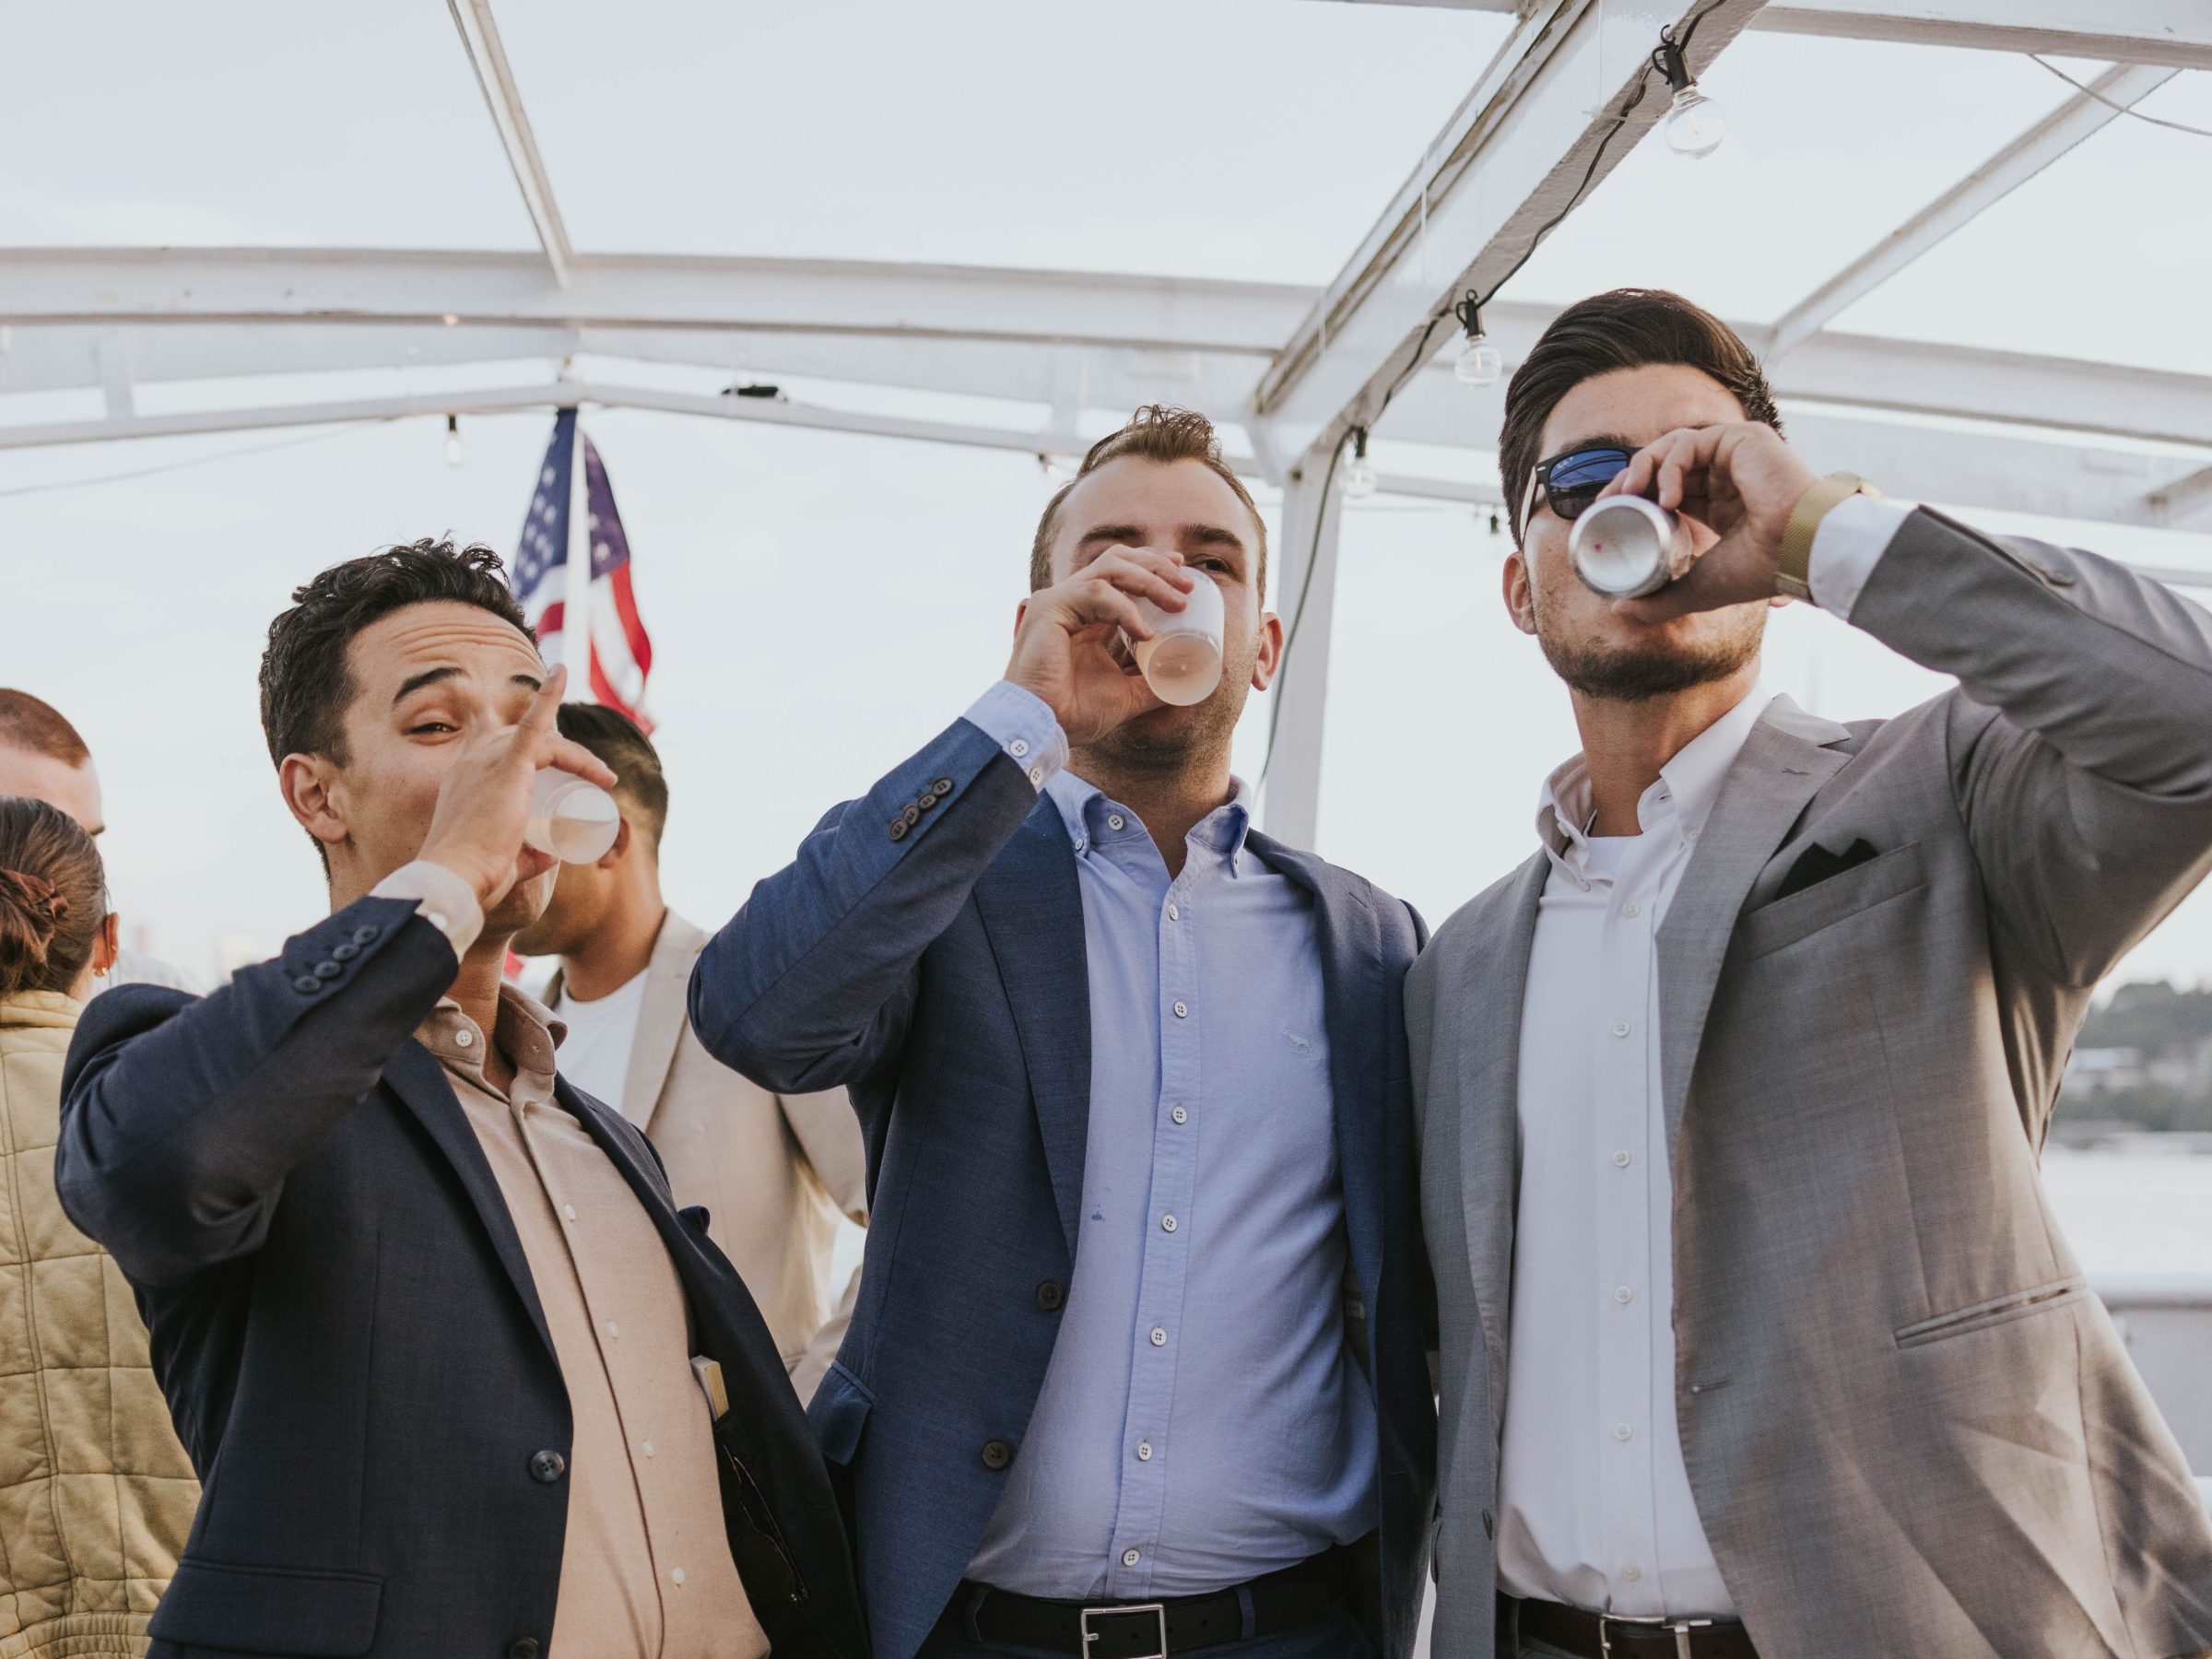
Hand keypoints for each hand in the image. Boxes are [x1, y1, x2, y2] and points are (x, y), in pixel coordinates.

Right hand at [416, 665, 619, 911]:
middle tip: (592, 779)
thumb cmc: (475, 875)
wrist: (457, 876)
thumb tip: (553, 854)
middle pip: (528, 740)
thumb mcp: (505, 860)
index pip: (497, 747)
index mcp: (464, 779)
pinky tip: (562, 670)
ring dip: (580, 757)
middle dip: (563, 754)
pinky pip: (533, 721)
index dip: (528, 748)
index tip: (554, 759)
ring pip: (546, 741)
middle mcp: (472, 761)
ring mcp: (488, 759)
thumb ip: (530, 857)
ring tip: (605, 778)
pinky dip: (548, 694)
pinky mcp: (508, 765)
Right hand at [1005, 546, 1192, 745]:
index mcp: (1086, 615)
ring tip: (1178, 603)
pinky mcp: (1050, 607)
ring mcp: (1059, 600)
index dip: (1152, 565)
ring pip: (1111, 567)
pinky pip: (1097, 593)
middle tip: (1187, 584)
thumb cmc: (1074, 714)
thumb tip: (1184, 681)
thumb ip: (1151, 683)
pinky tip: (1144, 632)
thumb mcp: (1125, 694)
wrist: (1045, 729)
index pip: (1120, 573)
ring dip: (1150, 581)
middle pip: (1118, 559)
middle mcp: (1071, 601)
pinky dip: (1126, 609)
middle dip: (1157, 565)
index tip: (1182, 570)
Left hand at [1602, 423, 1817, 624]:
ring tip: (1626, 495)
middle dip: (1629, 479)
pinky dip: (1670, 468)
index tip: (1606, 513)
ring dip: (1641, 467)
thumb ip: (1664, 599)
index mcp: (1719, 500)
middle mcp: (1726, 473)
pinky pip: (1690, 443)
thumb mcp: (1702, 586)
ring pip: (1671, 446)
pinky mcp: (1741, 438)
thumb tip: (1620, 611)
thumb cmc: (1764, 568)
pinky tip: (1666, 499)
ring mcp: (1734, 453)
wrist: (1801, 553)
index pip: (1667, 488)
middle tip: (1605, 502)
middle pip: (1663, 463)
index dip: (1634, 495)